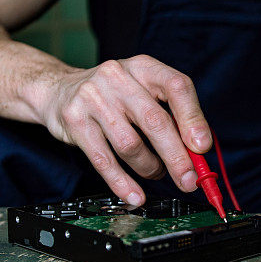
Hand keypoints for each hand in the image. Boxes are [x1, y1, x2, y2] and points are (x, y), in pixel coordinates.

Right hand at [38, 55, 211, 204]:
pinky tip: (134, 194)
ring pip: (130, 144)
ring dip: (149, 168)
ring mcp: (93, 97)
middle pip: (155, 121)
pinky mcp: (75, 120)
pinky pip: (103, 160)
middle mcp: (118, 76)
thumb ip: (171, 116)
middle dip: (177, 157)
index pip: (176, 86)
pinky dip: (122, 182)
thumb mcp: (143, 93)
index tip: (202, 147)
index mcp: (143, 67)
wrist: (58, 90)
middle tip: (189, 180)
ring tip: (155, 173)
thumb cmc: (112, 96)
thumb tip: (198, 152)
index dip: (193, 119)